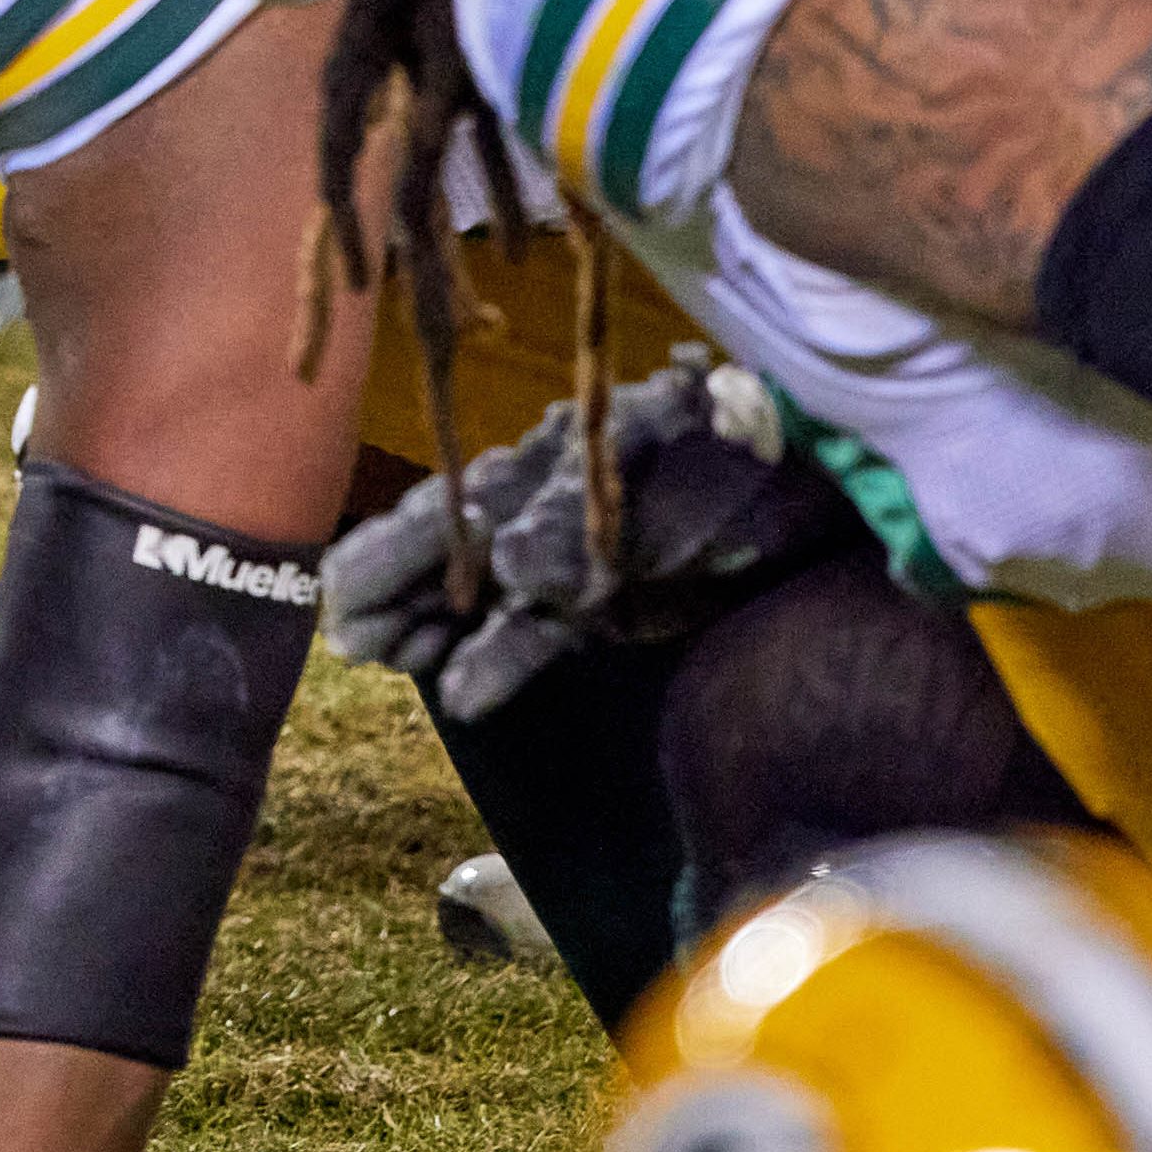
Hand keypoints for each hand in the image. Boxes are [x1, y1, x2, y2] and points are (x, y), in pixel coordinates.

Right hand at [327, 355, 858, 721]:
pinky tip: (459, 693)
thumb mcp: (654, 471)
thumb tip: (507, 562)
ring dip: (432, 632)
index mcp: (538, 469)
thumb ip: (575, 517)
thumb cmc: (730, 458)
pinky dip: (497, 664)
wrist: (815, 475)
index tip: (336, 603)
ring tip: (382, 662)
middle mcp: (540, 513)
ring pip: (481, 603)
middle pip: (447, 560)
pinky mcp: (611, 605)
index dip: (385, 560)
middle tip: (347, 646)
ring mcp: (574, 562)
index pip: (440, 517)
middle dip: (392, 599)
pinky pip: (536, 638)